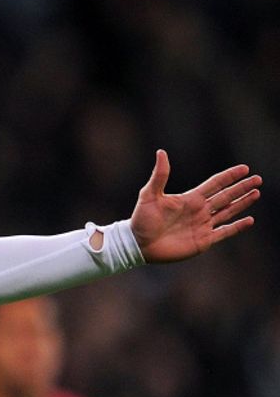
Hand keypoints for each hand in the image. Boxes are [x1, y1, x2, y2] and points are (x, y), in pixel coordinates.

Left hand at [129, 149, 260, 262]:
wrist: (138, 244)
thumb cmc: (141, 219)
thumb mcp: (149, 195)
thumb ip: (160, 175)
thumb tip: (161, 152)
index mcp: (190, 199)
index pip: (215, 184)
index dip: (229, 176)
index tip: (244, 168)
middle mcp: (199, 211)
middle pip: (226, 196)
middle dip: (241, 188)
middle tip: (258, 179)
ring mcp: (202, 225)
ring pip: (228, 212)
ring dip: (242, 203)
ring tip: (256, 193)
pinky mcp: (203, 241)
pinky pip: (224, 232)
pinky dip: (237, 227)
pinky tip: (249, 220)